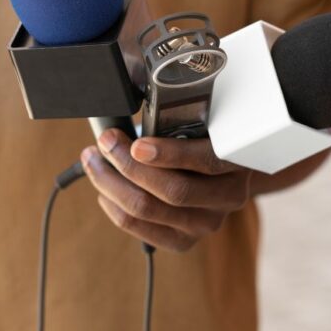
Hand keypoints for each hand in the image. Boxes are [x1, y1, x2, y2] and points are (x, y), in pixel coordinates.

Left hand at [81, 129, 251, 251]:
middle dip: (127, 164)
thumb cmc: (200, 136)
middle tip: (105, 141)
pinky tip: (103, 189)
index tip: (137, 143)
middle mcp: (227, 197)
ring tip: (93, 160)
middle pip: (173, 190)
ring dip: (111, 183)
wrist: (219, 173)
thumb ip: (175, 112)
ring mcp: (206, 223)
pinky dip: (114, 206)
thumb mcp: (200, 119)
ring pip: (149, 210)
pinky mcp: (184, 241)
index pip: (207, 161)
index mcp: (238, 161)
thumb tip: (126, 90)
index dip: (169, 154)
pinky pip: (140, 229)